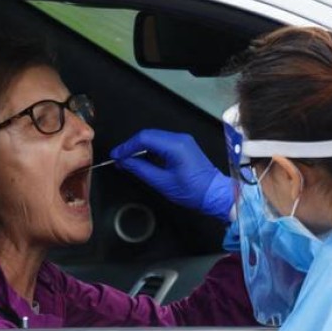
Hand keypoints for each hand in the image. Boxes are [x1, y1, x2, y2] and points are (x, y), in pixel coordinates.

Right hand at [110, 130, 233, 219]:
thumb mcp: (163, 182)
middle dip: (132, 146)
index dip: (127, 147)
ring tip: (129, 161)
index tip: (116, 156)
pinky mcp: (185, 146)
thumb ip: (141, 169)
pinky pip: (163, 143)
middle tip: (119, 159)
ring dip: (140, 148)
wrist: (216, 194)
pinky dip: (151, 150)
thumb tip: (125, 162)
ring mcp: (183, 141)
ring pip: (155, 138)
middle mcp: (180, 138)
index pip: (144, 138)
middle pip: (148, 135)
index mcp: (175, 145)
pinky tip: (143, 160)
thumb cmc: (193, 191)